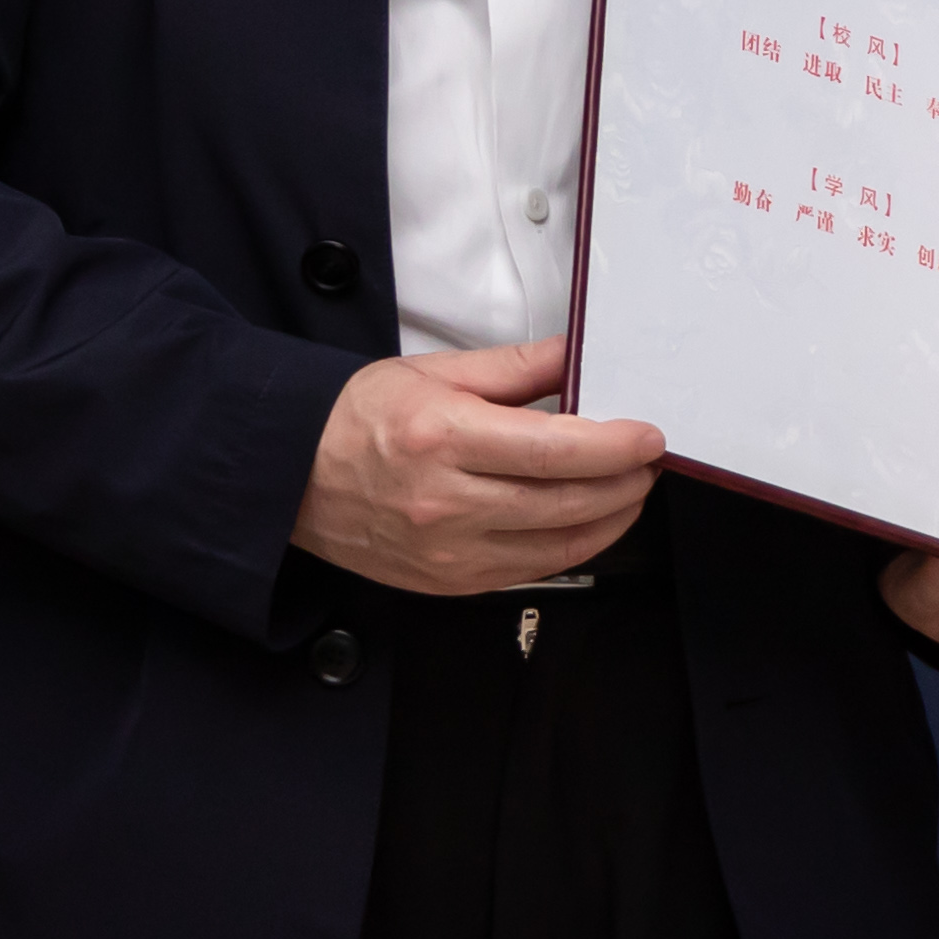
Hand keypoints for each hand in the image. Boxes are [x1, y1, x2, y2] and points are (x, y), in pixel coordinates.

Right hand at [290, 338, 661, 594]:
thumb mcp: (434, 372)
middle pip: (566, 501)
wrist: (289, 476)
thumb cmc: (355, 419)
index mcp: (444, 437)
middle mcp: (447, 502)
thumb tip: (574, 356)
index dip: (615, 446)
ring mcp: (447, 551)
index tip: (649, 437)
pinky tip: (585, 524)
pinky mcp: (447, 582)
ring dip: (608, 520)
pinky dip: (569, 548)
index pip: (556, 449)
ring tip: (629, 491)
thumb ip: (515, 368)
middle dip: (624, 483)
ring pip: (556, 545)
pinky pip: (528, 571)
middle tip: (649, 462)